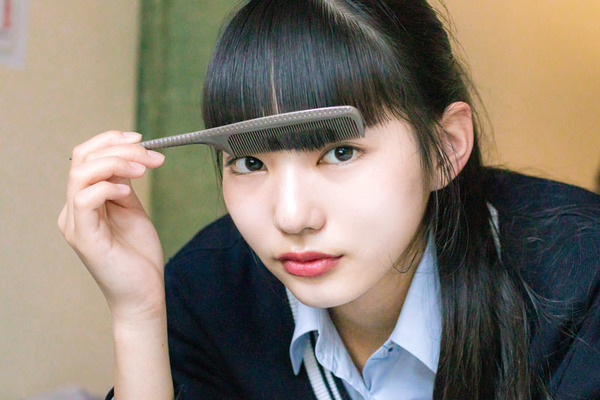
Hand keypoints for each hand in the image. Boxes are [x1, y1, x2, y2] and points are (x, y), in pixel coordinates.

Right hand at [58, 130, 166, 322]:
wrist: (143, 293)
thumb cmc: (138, 255)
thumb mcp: (132, 209)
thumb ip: (124, 184)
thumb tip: (127, 157)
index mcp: (83, 200)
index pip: (86, 156)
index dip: (111, 141)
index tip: (142, 139)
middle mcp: (73, 209)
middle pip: (82, 158)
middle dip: (119, 148)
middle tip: (151, 155)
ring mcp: (75, 223)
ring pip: (81, 173)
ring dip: (116, 163)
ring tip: (143, 169)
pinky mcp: (83, 237)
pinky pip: (84, 199)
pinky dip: (107, 187)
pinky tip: (128, 192)